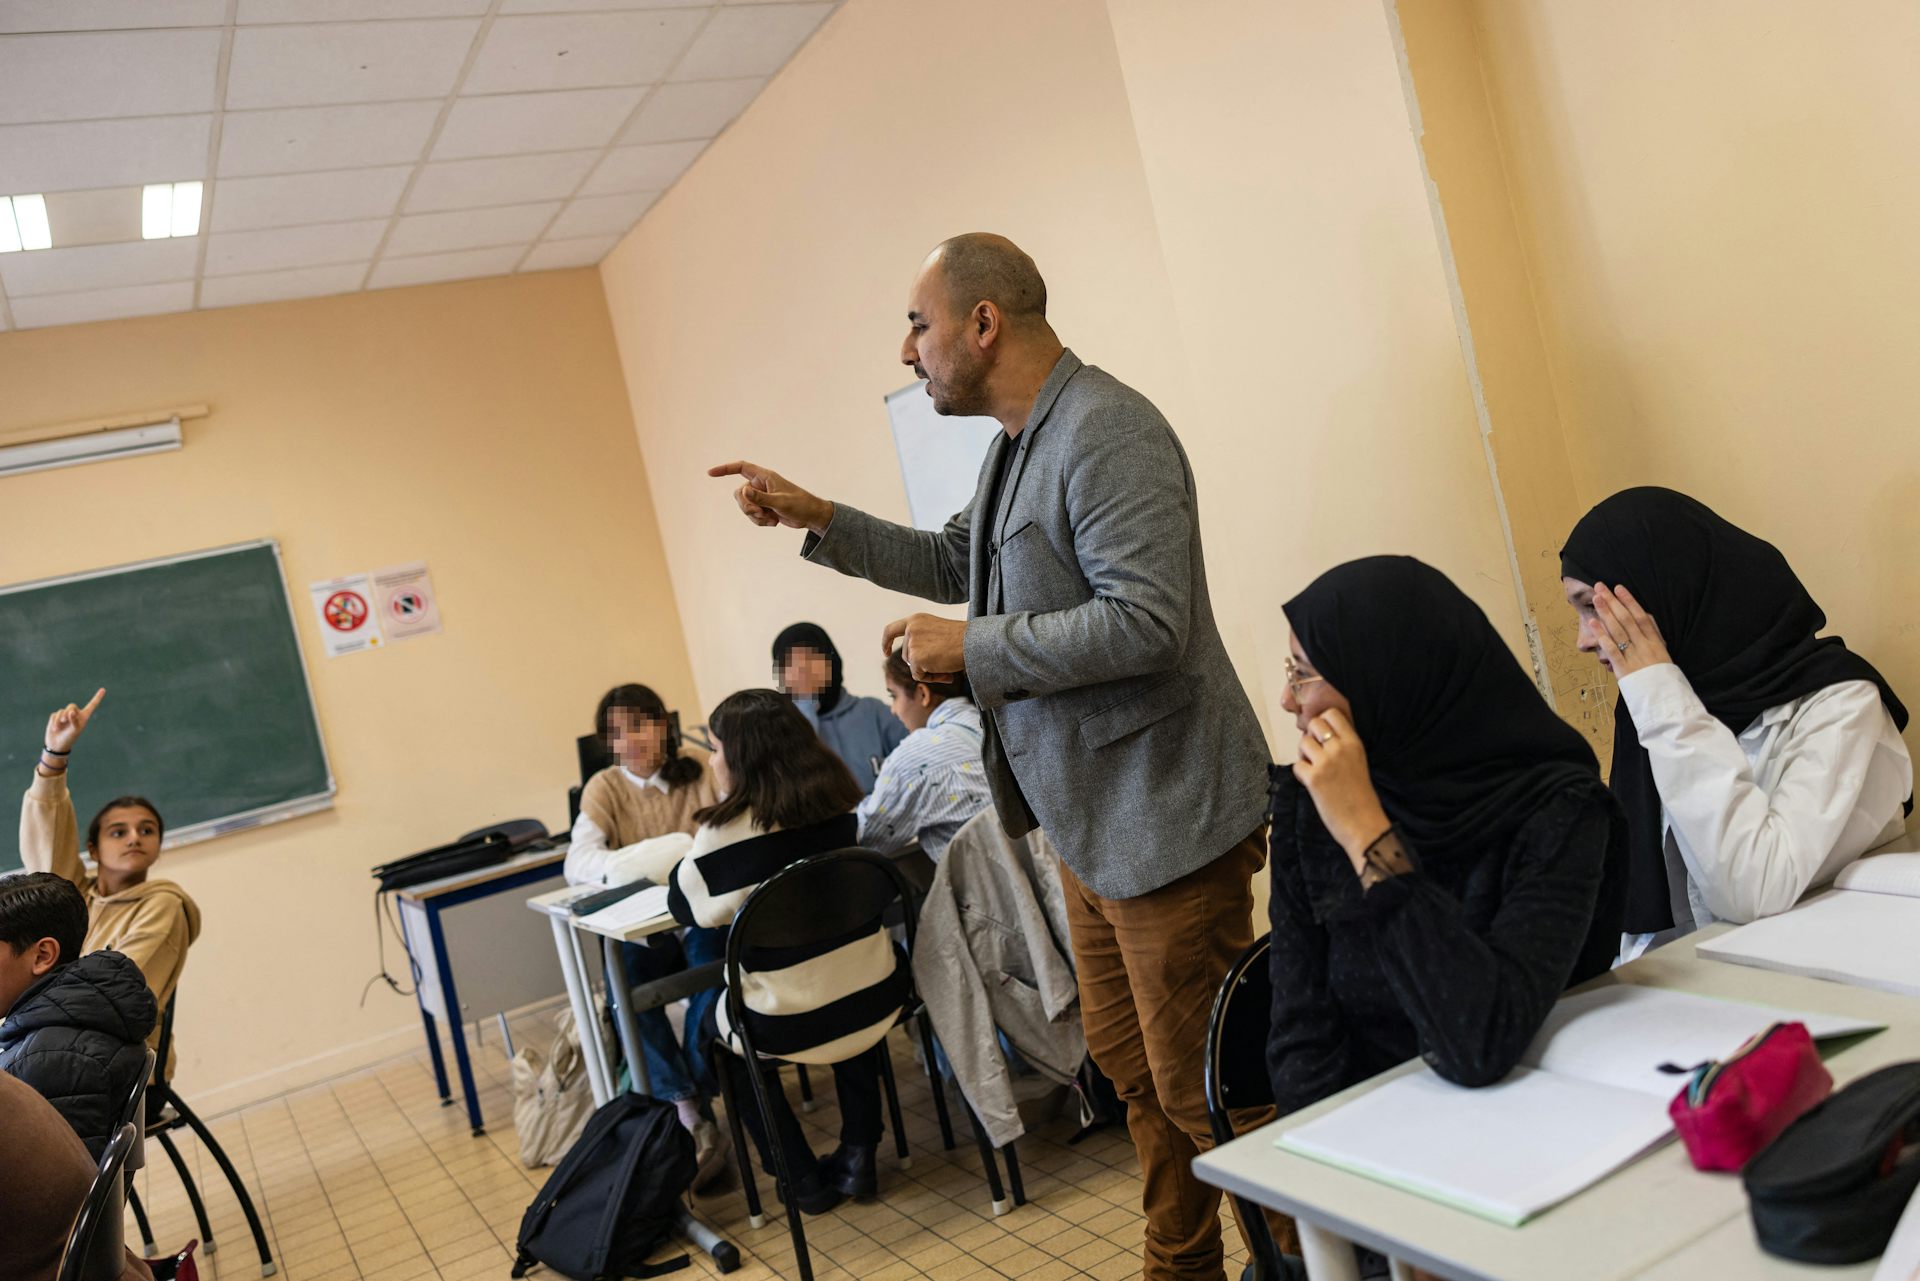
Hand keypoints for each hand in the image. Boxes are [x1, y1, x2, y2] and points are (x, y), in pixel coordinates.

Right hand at [45, 688, 105, 754]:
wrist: (57, 744)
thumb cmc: (69, 738)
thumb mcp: (74, 730)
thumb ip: (74, 720)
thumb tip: (71, 712)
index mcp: (84, 717)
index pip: (91, 706)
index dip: (97, 698)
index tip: (103, 689)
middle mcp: (75, 714)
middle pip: (72, 706)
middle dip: (68, 712)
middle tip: (65, 721)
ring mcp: (65, 715)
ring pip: (62, 710)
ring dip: (60, 719)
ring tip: (60, 727)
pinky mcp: (56, 717)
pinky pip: (55, 714)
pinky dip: (55, 721)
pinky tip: (55, 728)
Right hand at [707, 460, 832, 533]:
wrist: (811, 516)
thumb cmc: (800, 504)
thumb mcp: (780, 502)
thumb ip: (761, 497)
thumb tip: (743, 490)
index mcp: (764, 477)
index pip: (741, 467)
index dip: (725, 469)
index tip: (710, 474)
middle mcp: (760, 485)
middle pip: (739, 494)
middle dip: (747, 507)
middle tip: (760, 513)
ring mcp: (761, 497)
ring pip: (745, 507)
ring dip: (755, 516)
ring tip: (771, 519)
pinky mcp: (764, 508)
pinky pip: (752, 516)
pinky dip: (760, 521)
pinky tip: (774, 522)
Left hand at [881, 614, 966, 681]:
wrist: (973, 643)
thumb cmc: (962, 639)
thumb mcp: (937, 632)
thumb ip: (923, 640)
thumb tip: (915, 663)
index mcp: (916, 620)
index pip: (891, 630)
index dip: (886, 642)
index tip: (884, 652)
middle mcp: (911, 630)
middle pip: (906, 655)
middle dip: (921, 663)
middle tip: (943, 663)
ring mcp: (912, 644)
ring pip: (913, 666)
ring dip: (928, 670)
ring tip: (946, 666)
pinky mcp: (916, 658)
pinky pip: (918, 675)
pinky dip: (931, 678)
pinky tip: (946, 673)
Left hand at [1292, 708, 1391, 864]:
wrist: (1364, 825)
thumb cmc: (1362, 796)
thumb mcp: (1359, 762)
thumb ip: (1344, 746)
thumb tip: (1320, 734)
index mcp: (1354, 743)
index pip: (1332, 714)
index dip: (1323, 722)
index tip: (1323, 736)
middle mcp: (1340, 748)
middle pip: (1314, 724)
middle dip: (1311, 736)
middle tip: (1316, 753)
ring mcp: (1326, 762)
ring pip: (1302, 742)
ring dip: (1304, 754)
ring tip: (1314, 768)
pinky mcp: (1313, 779)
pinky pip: (1297, 765)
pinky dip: (1301, 773)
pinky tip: (1311, 783)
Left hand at [1591, 584, 1670, 676]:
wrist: (1664, 700)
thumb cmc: (1662, 677)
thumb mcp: (1663, 654)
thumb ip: (1653, 635)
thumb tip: (1644, 616)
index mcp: (1656, 642)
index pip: (1642, 617)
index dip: (1630, 601)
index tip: (1619, 588)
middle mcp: (1645, 647)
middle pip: (1627, 620)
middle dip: (1613, 602)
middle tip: (1600, 587)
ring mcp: (1634, 657)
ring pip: (1618, 631)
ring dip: (1606, 613)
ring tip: (1596, 598)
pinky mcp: (1624, 669)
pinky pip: (1612, 649)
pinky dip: (1602, 635)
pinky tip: (1593, 623)